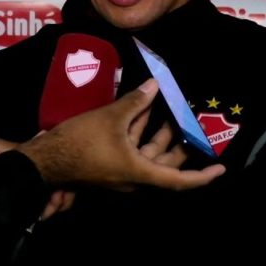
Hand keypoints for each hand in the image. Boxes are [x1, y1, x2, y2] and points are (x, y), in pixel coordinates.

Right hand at [17, 79, 225, 190]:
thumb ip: (135, 102)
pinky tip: (141, 109)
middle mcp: (135, 177)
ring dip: (158, 131)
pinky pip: (133, 149)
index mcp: (140, 172)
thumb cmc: (80, 143)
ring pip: (149, 153)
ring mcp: (122, 172)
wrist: (44, 160)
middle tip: (189, 120)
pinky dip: (139, 131)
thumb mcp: (111, 119)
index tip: (220, 168)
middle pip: (166, 163)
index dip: (202, 176)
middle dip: (179, 141)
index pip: (179, 180)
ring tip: (168, 108)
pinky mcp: (111, 164)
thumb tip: (155, 85)